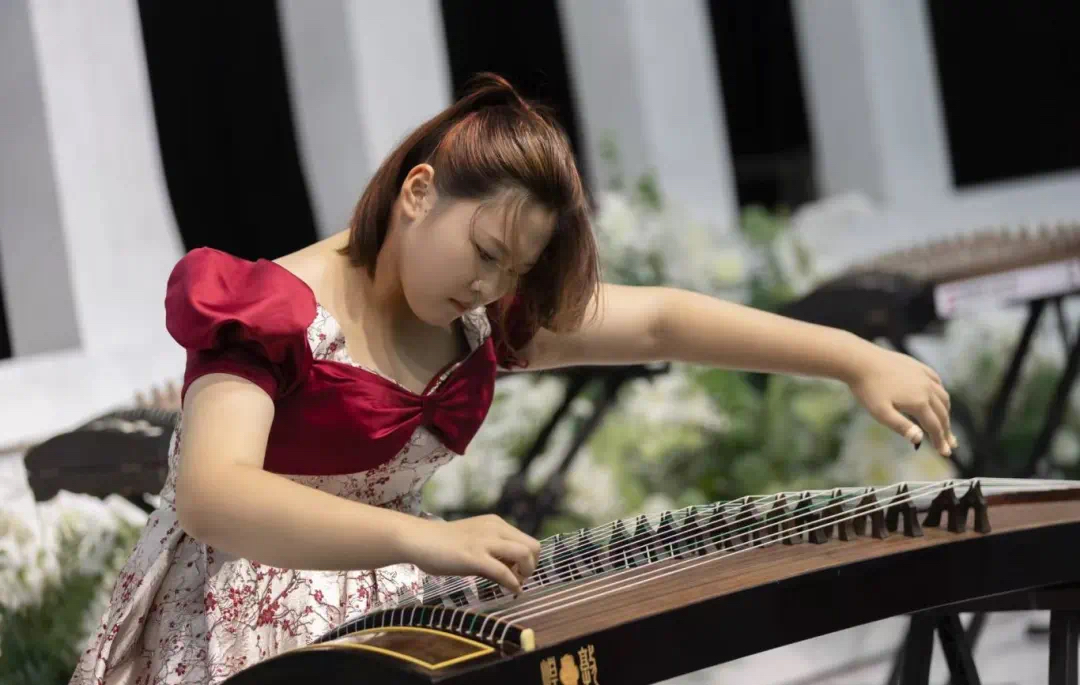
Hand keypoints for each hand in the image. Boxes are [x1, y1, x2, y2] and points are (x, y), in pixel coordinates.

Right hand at [401, 514, 541, 593]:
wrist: (419, 540)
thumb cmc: (443, 544)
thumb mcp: (474, 543)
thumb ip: (493, 555)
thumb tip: (509, 574)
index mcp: (496, 524)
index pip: (528, 540)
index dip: (529, 559)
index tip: (518, 572)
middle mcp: (495, 529)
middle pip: (533, 546)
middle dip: (532, 566)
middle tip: (519, 578)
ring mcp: (485, 542)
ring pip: (524, 554)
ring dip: (526, 572)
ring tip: (515, 583)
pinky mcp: (475, 557)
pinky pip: (504, 571)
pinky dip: (512, 583)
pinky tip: (510, 590)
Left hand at [844, 345, 957, 457]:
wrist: (860, 360)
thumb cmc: (868, 389)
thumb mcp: (881, 413)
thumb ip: (901, 426)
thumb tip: (919, 439)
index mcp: (919, 402)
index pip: (935, 426)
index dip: (941, 441)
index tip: (946, 453)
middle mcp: (927, 388)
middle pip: (942, 413)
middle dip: (947, 430)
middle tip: (950, 444)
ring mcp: (923, 375)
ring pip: (943, 397)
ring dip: (946, 412)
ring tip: (945, 424)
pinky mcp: (918, 366)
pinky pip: (937, 381)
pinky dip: (941, 393)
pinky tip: (938, 397)